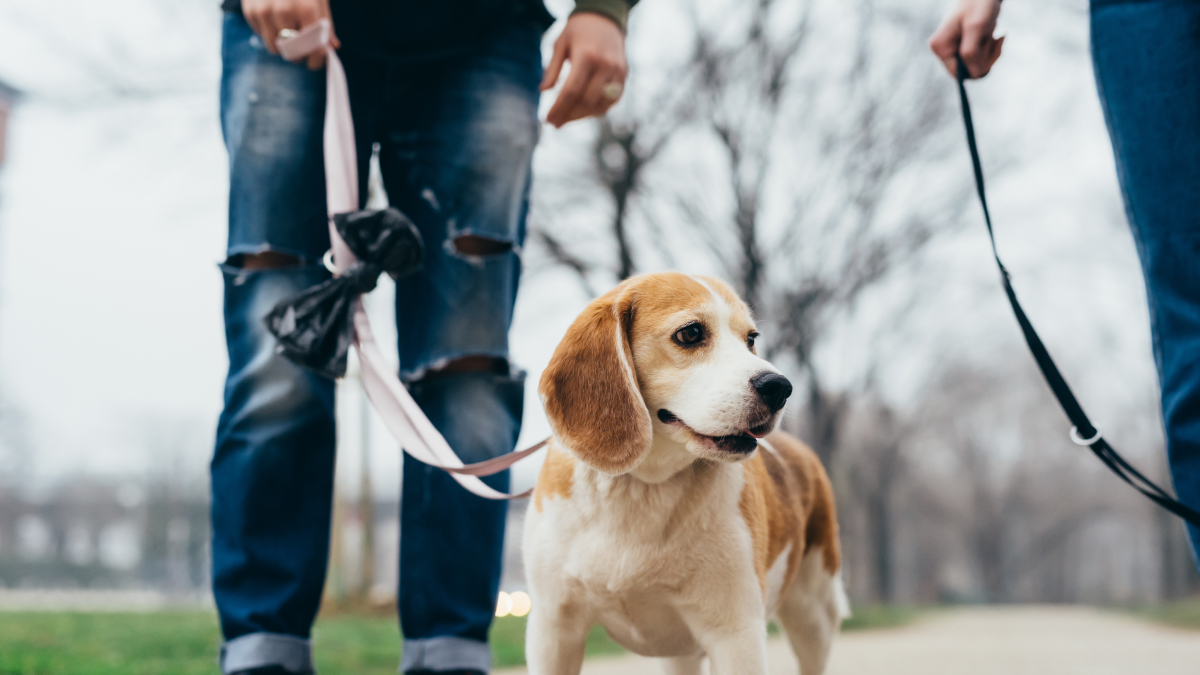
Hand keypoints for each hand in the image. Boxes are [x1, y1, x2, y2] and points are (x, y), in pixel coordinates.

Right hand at [242, 0, 339, 69]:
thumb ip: (325, 23)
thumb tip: (332, 47)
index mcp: (306, 8)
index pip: (314, 47)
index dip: (317, 60)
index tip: (316, 63)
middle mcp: (283, 12)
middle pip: (293, 52)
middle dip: (299, 54)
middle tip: (302, 49)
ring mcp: (264, 12)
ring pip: (274, 48)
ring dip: (283, 47)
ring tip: (287, 33)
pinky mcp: (250, 12)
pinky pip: (261, 36)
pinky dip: (269, 33)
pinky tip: (274, 19)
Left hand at [541, 12, 627, 127]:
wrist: (605, 18)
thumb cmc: (578, 31)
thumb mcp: (560, 43)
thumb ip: (552, 68)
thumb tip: (543, 91)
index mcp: (587, 56)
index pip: (571, 91)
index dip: (559, 108)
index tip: (548, 119)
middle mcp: (605, 65)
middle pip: (586, 101)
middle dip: (569, 116)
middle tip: (555, 124)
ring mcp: (617, 71)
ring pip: (600, 104)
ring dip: (582, 116)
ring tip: (566, 119)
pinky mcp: (623, 75)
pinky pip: (612, 101)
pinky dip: (597, 110)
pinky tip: (583, 113)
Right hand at [929, 0, 1004, 78]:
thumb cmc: (980, 4)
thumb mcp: (977, 27)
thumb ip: (971, 53)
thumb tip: (974, 75)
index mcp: (940, 47)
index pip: (958, 73)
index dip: (977, 66)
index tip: (989, 47)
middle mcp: (943, 51)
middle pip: (968, 72)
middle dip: (986, 58)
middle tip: (993, 38)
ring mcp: (953, 50)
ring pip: (976, 67)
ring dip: (991, 53)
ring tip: (994, 35)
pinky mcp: (963, 48)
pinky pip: (980, 61)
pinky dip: (992, 51)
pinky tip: (995, 37)